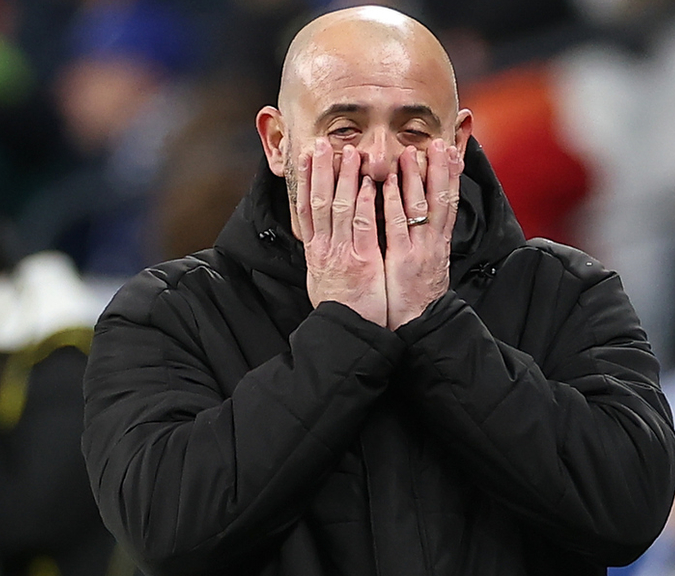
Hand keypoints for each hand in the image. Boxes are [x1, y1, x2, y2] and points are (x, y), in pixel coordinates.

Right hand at [297, 138, 386, 325]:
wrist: (346, 333)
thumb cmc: (340, 308)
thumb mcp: (321, 279)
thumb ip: (322, 256)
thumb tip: (318, 240)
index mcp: (316, 251)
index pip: (306, 208)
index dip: (306, 180)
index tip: (307, 157)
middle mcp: (325, 248)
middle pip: (319, 202)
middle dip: (321, 170)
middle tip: (321, 143)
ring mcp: (342, 253)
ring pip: (340, 208)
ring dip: (344, 179)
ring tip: (348, 153)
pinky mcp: (362, 261)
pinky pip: (363, 226)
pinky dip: (365, 203)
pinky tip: (368, 184)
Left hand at [383, 139, 463, 329]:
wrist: (419, 325)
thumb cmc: (419, 295)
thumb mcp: (430, 263)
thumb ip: (428, 239)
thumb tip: (427, 218)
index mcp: (440, 242)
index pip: (449, 201)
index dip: (452, 175)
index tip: (451, 151)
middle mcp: (433, 242)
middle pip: (441, 198)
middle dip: (441, 169)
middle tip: (438, 142)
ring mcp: (418, 250)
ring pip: (419, 207)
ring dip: (415, 178)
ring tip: (411, 152)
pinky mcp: (401, 260)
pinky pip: (396, 226)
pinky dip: (393, 202)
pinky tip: (389, 183)